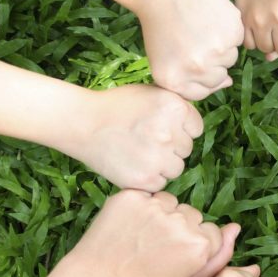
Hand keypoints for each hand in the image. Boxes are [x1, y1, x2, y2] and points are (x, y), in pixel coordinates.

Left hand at [64, 190, 239, 276]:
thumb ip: (219, 257)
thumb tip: (235, 227)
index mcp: (199, 245)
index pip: (213, 232)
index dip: (196, 245)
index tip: (177, 257)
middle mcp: (181, 223)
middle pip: (194, 215)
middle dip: (182, 228)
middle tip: (158, 249)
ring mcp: (156, 207)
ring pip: (173, 203)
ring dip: (163, 215)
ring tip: (144, 237)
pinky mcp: (133, 196)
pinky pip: (150, 195)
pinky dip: (143, 207)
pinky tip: (132, 226)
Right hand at [67, 84, 201, 191]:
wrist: (81, 123)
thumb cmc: (117, 106)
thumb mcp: (152, 93)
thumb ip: (177, 106)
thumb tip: (194, 124)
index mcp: (175, 107)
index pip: (196, 128)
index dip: (180, 129)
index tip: (161, 127)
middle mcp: (169, 132)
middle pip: (187, 149)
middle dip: (171, 146)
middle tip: (146, 140)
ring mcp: (158, 157)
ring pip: (176, 168)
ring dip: (162, 164)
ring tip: (140, 152)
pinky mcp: (145, 179)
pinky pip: (161, 183)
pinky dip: (149, 178)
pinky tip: (133, 164)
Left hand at [137, 0, 243, 100]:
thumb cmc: (161, 26)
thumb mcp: (164, 62)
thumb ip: (192, 81)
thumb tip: (229, 82)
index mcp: (175, 81)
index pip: (204, 91)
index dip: (201, 75)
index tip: (193, 57)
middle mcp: (197, 69)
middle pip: (220, 76)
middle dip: (211, 61)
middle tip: (195, 39)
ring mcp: (217, 50)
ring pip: (230, 57)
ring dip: (221, 45)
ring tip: (202, 26)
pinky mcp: (231, 31)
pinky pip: (238, 38)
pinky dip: (228, 29)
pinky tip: (210, 17)